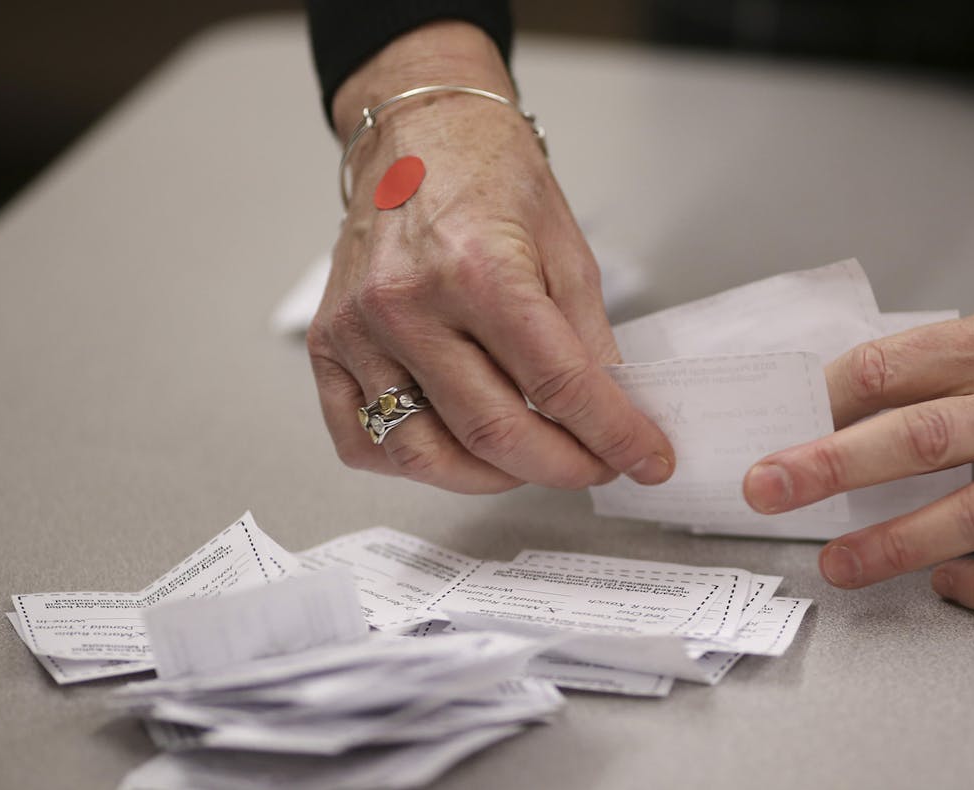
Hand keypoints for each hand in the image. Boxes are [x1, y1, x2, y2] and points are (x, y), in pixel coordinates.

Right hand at [308, 22, 674, 492]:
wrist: (418, 134)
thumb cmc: (491, 180)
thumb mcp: (567, 250)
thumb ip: (588, 340)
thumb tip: (614, 414)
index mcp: (478, 270)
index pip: (558, 385)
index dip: (612, 435)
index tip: (646, 460)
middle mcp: (408, 304)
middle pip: (492, 431)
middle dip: (561, 466)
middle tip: (596, 465)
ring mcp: (359, 330)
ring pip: (424, 453)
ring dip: (491, 478)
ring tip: (531, 462)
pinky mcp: (327, 345)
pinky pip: (360, 441)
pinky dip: (414, 464)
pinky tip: (456, 448)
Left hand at [741, 301, 973, 612]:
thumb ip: (925, 364)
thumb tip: (827, 407)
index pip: (891, 369)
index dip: (824, 399)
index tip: (777, 427)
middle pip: (921, 437)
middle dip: (832, 466)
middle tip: (768, 489)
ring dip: (897, 542)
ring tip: (836, 564)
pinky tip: (945, 586)